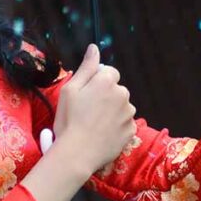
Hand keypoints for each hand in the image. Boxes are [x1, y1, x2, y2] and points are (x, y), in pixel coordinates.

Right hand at [51, 44, 136, 173]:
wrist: (78, 153)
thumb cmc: (69, 120)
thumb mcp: (70, 90)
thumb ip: (86, 67)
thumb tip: (94, 48)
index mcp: (107, 81)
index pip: (109, 72)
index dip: (97, 82)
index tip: (86, 95)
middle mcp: (122, 94)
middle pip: (116, 89)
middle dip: (106, 96)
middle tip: (88, 111)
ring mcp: (129, 113)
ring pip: (122, 106)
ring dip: (113, 111)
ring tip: (95, 124)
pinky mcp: (132, 130)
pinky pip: (125, 123)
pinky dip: (117, 126)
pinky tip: (103, 134)